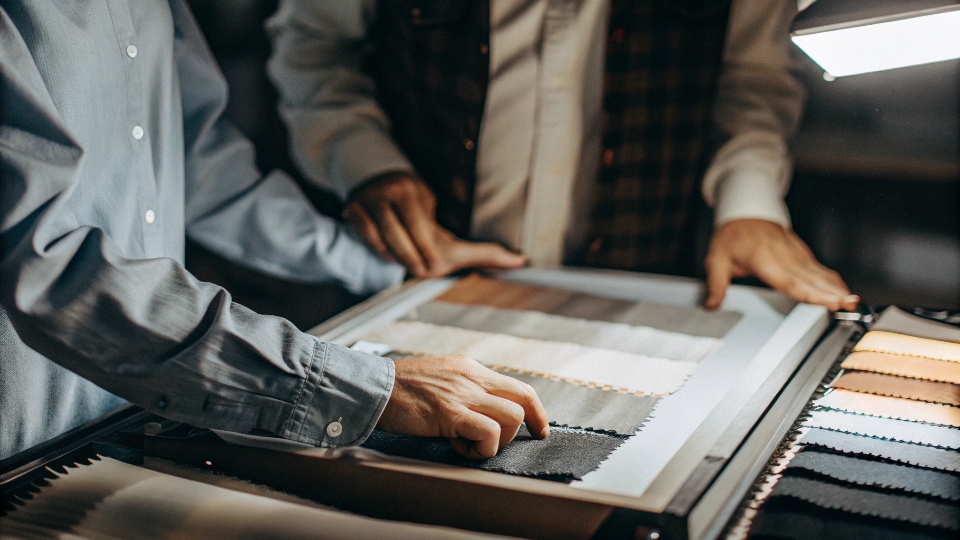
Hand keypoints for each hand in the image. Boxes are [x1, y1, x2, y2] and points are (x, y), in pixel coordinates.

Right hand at [346, 173, 524, 276]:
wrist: (387, 193)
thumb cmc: (428, 224)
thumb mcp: (454, 233)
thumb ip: (486, 251)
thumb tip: (521, 262)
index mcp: (415, 190)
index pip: (419, 222)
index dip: (425, 247)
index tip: (431, 267)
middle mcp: (391, 191)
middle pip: (398, 230)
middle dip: (410, 255)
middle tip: (421, 269)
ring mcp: (370, 200)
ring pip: (380, 234)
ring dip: (394, 253)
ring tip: (408, 264)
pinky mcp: (353, 211)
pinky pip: (364, 234)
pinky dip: (376, 248)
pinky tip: (387, 254)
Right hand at [377, 355, 549, 458]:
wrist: (374, 388)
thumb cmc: (401, 389)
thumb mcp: (440, 378)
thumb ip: (462, 389)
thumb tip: (482, 413)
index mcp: (469, 368)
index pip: (517, 385)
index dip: (535, 409)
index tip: (539, 427)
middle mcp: (471, 377)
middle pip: (523, 398)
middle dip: (528, 424)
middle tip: (512, 442)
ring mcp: (463, 393)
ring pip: (510, 417)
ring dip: (497, 440)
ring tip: (470, 444)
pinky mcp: (452, 413)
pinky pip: (488, 433)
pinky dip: (481, 449)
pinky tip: (459, 448)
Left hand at [704, 219, 858, 311]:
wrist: (745, 210)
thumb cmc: (732, 235)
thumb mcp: (716, 258)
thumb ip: (716, 283)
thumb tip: (711, 304)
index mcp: (764, 258)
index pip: (790, 280)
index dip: (810, 292)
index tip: (827, 300)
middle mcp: (783, 255)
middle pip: (810, 278)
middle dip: (832, 292)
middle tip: (850, 305)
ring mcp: (794, 252)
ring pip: (818, 272)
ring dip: (836, 286)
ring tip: (853, 301)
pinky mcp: (799, 252)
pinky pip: (817, 267)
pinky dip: (831, 279)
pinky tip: (842, 290)